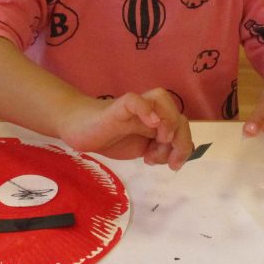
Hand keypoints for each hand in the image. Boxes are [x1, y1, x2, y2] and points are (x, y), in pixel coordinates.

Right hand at [58, 88, 193, 170]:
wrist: (78, 129)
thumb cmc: (109, 138)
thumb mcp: (140, 150)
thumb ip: (158, 151)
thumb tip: (177, 158)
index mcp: (156, 121)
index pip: (181, 126)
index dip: (184, 146)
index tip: (173, 165)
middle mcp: (149, 111)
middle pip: (178, 114)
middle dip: (181, 140)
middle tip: (170, 161)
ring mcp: (134, 108)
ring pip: (162, 98)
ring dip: (169, 120)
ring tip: (161, 140)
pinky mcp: (117, 108)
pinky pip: (134, 100)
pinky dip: (146, 108)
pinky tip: (152, 123)